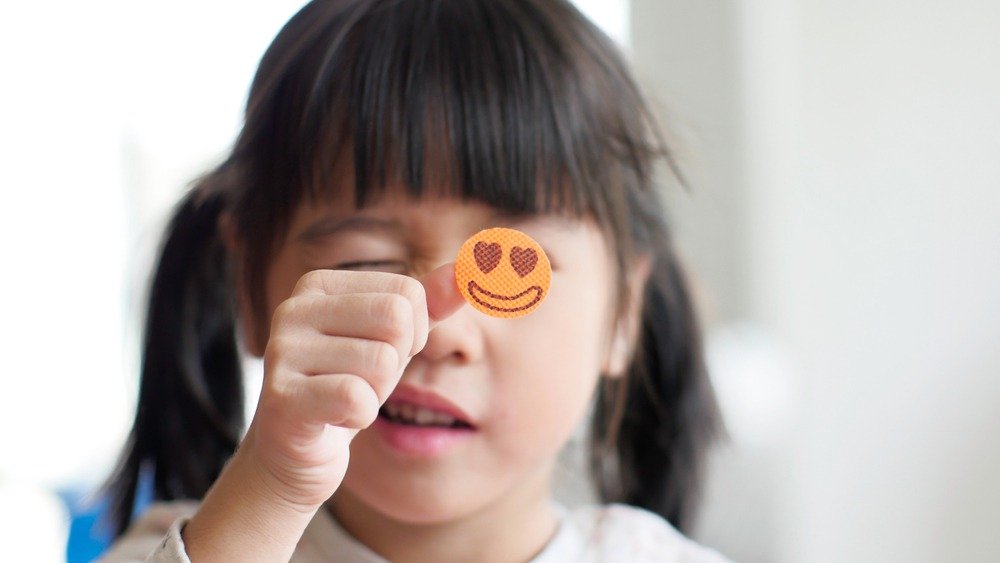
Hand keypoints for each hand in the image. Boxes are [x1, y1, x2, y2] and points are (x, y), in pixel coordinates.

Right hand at [243, 262, 463, 508]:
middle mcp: (294, 308)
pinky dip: (360, 415)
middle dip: (396, 360)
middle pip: (396, 320)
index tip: (381, 352)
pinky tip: (336, 418)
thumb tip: (470, 268)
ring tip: (345, 399)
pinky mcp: (281, 396)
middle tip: (365, 379)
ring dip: (377, 392)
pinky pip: (356, 398)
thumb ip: (431, 303)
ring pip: (381, 363)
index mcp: (319, 284)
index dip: (413, 333)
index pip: (406, 292)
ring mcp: (282, 351)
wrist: (294, 452)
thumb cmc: (347, 385)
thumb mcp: (393, 341)